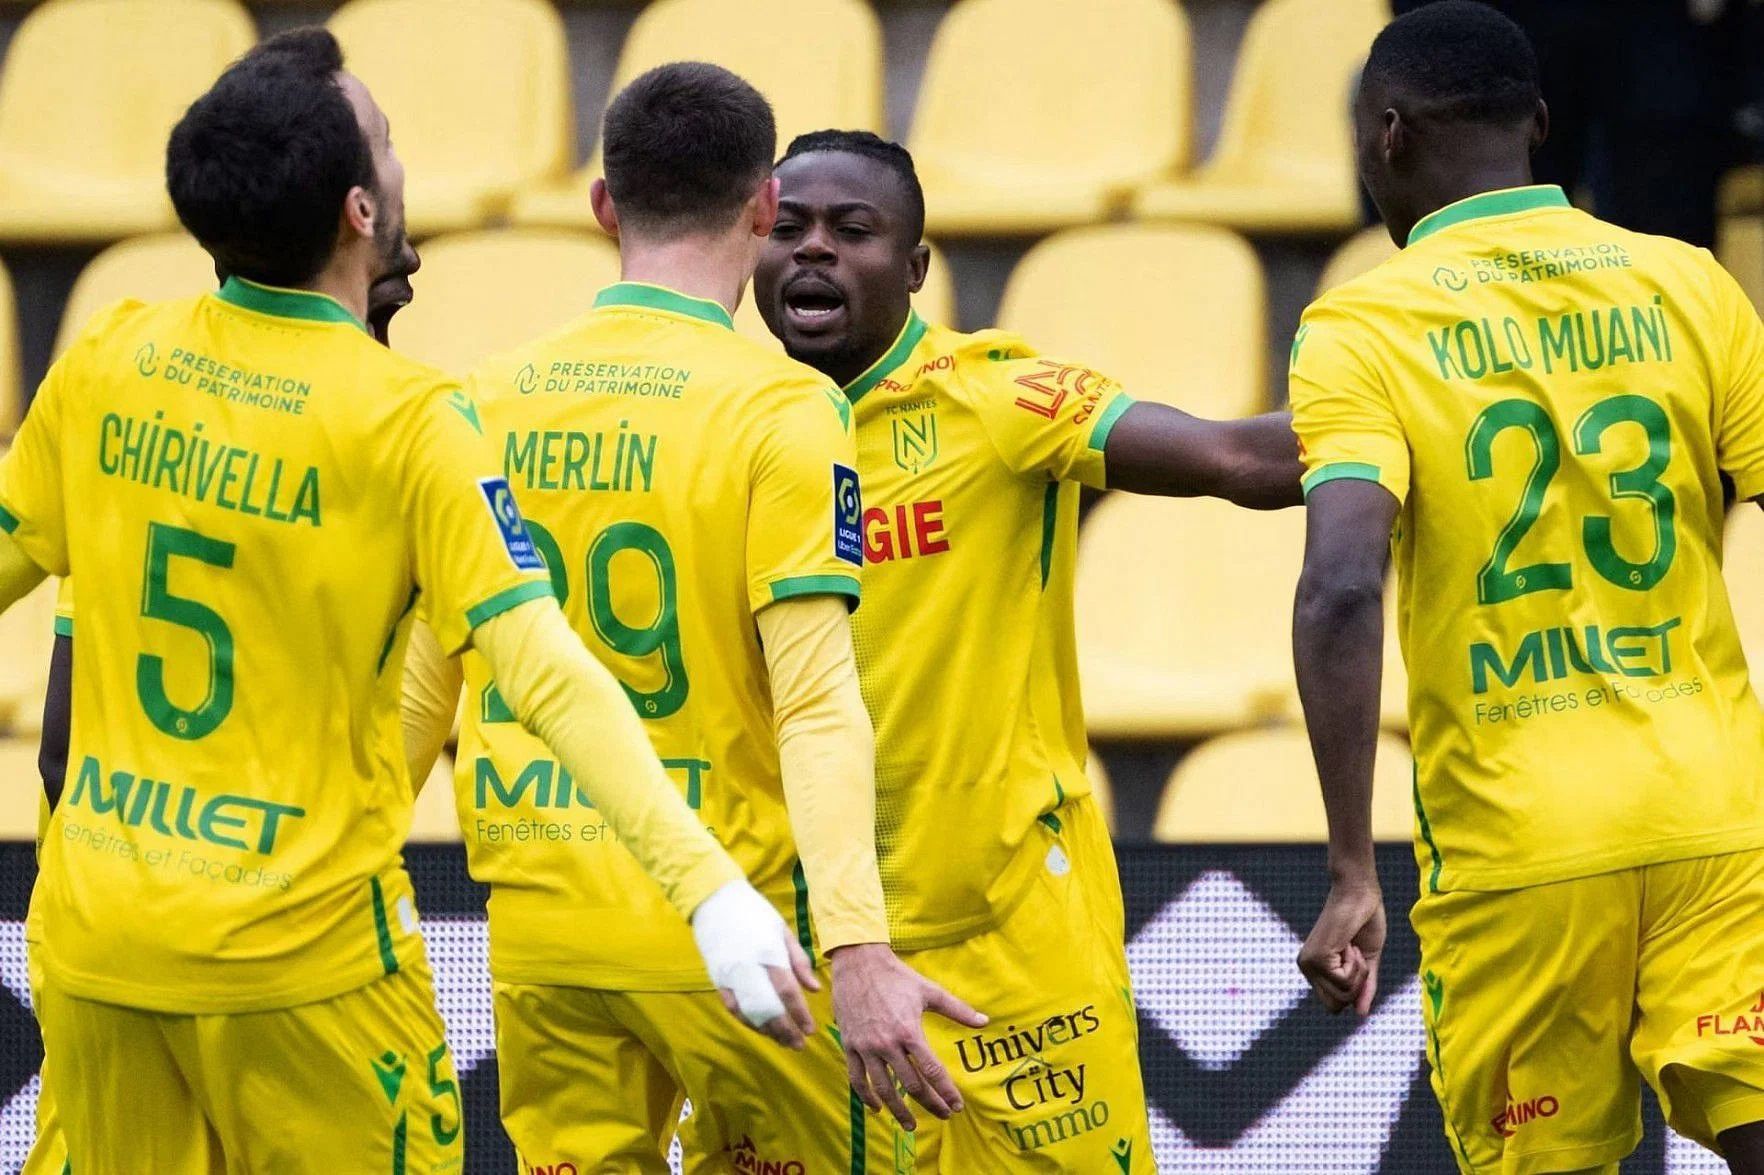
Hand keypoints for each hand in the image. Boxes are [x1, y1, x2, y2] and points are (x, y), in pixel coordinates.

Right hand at [690, 880, 821, 1047]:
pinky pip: (733, 1008)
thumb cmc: (755, 913)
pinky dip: (748, 1022)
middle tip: (799, 1045)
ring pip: (749, 1013)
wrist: (714, 900)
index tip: (810, 1030)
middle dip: (785, 1030)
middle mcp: (748, 967)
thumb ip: (799, 961)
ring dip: (767, 1031)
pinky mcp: (717, 979)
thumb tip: (815, 989)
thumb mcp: (782, 930)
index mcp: (769, 952)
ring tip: (783, 1042)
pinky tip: (762, 1029)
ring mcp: (730, 975)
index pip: (787, 991)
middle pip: (768, 1008)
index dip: (800, 1014)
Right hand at [830, 943, 986, 1130]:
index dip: (945, 1091)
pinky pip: (857, 1078)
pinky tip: (878, 1108)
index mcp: (909, 1031)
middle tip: (942, 1115)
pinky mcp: (850, 1045)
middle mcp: (887, 1043)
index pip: (931, 1070)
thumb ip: (957, 1009)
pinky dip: (867, 1097)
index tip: (956, 1106)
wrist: (858, 963)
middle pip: (910, 1084)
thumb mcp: (930, 991)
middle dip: (929, 1103)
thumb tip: (984, 1021)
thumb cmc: (897, 976)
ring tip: (910, 1125)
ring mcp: (866, 1046)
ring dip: (898, 1110)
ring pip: (883, 1088)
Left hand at [1297, 874, 1384, 1015]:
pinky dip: (1356, 966)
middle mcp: (1306, 967)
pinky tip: (1349, 944)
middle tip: (1356, 956)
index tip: (1358, 962)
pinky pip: (1344, 982)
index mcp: (1315, 968)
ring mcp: (1308, 963)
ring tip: (1352, 947)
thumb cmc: (1364, 922)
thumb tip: (1361, 1015)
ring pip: (1342, 996)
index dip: (1354, 992)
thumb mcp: (1367, 962)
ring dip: (1358, 974)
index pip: (1334, 1005)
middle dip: (1357, 987)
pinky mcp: (1316, 958)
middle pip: (1336, 1007)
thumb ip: (1364, 988)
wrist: (1360, 893)